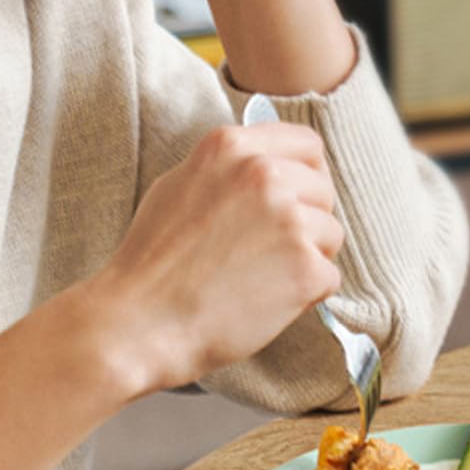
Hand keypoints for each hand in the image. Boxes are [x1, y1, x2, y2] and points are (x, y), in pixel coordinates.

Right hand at [91, 120, 343, 393]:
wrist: (138, 324)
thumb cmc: (152, 262)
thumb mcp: (180, 186)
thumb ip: (230, 168)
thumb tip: (270, 162)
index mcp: (232, 147)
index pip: (306, 144)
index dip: (308, 173)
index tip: (299, 196)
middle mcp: (264, 174)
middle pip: (323, 190)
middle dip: (307, 220)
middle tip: (268, 250)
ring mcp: (289, 220)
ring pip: (331, 234)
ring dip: (307, 258)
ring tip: (258, 277)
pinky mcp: (306, 268)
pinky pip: (329, 276)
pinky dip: (306, 294)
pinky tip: (265, 300)